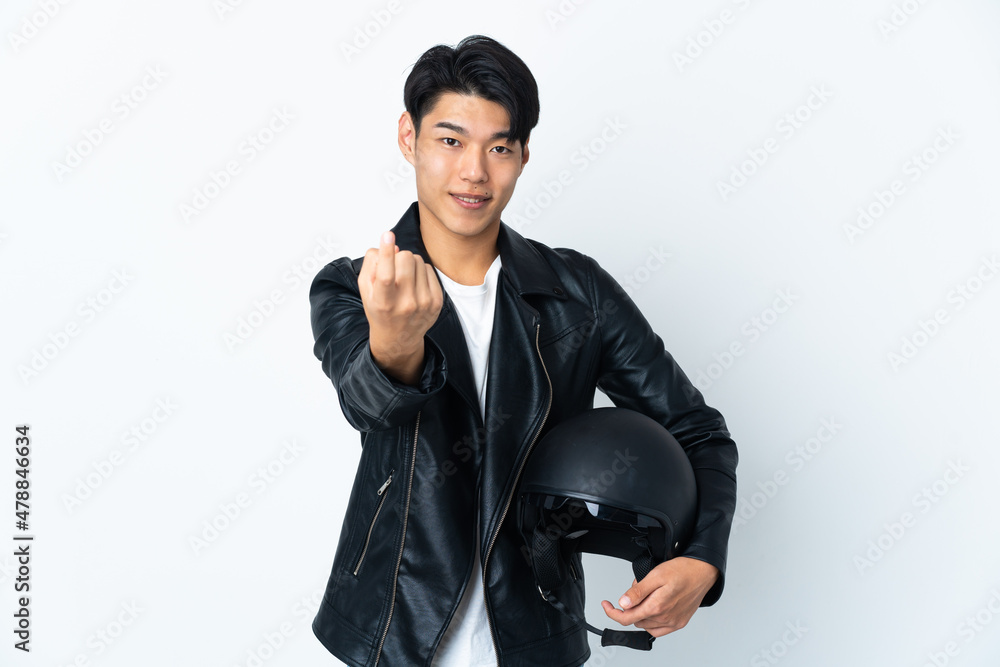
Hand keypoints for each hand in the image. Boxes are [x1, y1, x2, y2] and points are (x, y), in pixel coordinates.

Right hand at [358, 231, 442, 384]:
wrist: (399, 338)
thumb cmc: (380, 310)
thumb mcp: (365, 290)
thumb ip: (372, 265)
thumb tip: (391, 247)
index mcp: (383, 302)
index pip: (385, 275)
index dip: (386, 252)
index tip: (387, 235)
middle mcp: (405, 304)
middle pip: (406, 259)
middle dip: (398, 257)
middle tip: (394, 268)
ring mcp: (424, 303)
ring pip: (418, 260)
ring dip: (410, 264)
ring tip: (404, 279)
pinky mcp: (437, 301)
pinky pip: (429, 269)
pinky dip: (420, 271)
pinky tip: (414, 284)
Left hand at [600, 557, 717, 637]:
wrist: (703, 572)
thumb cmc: (682, 570)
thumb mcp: (655, 575)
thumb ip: (638, 591)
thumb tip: (623, 603)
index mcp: (657, 606)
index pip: (627, 618)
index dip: (613, 613)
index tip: (606, 605)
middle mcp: (665, 618)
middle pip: (636, 620)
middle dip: (631, 606)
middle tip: (637, 589)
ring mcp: (673, 622)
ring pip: (646, 625)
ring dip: (641, 613)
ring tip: (648, 594)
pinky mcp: (680, 623)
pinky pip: (659, 630)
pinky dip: (651, 622)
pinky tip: (653, 609)